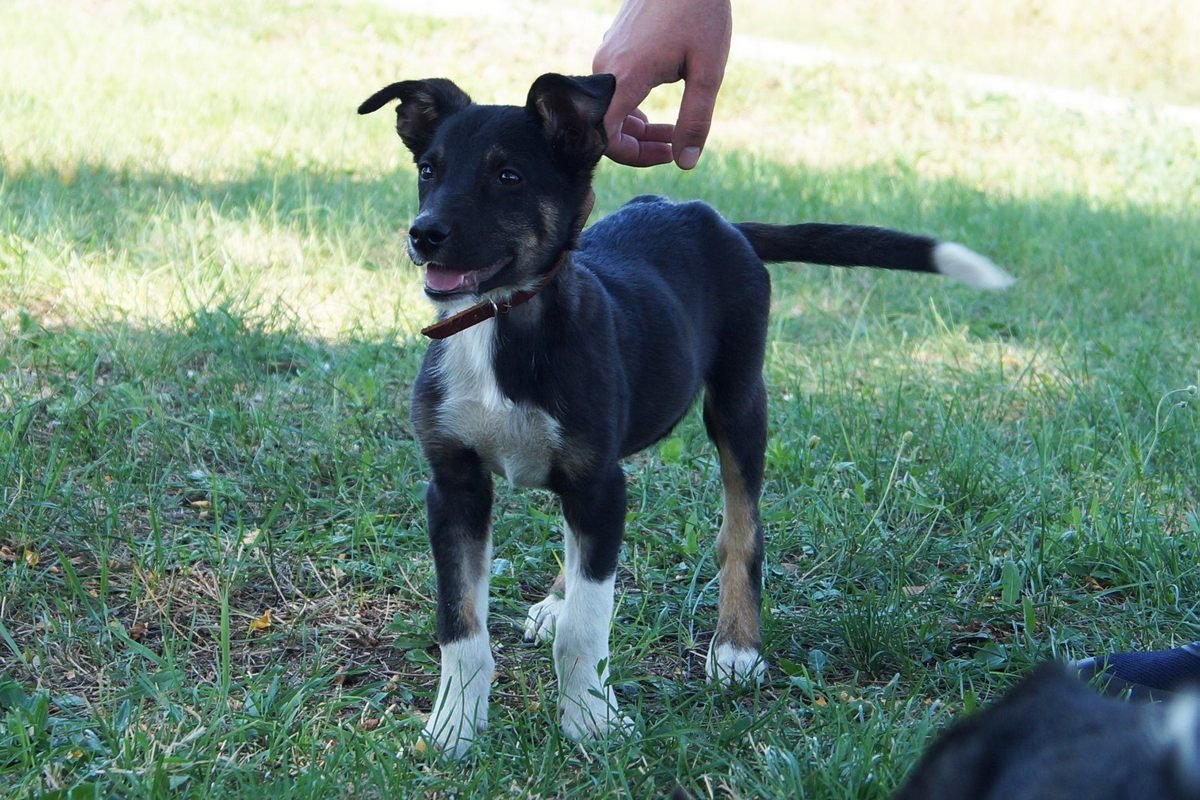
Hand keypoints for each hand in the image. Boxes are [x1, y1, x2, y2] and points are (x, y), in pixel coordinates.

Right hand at [593, 0, 731, 168]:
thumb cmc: (701, 14)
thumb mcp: (708, 72)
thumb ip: (696, 120)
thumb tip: (686, 163)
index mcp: (626, 76)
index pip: (606, 137)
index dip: (633, 156)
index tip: (666, 155)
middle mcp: (606, 68)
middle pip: (609, 127)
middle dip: (642, 145)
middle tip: (677, 147)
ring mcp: (606, 57)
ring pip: (611, 111)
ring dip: (640, 129)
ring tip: (674, 131)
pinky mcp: (611, 50)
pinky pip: (613, 93)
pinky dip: (633, 109)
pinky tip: (658, 109)